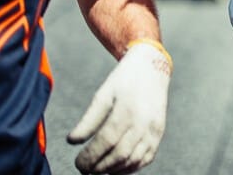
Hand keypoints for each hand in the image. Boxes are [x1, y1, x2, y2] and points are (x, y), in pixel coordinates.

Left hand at [67, 40, 170, 173]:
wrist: (153, 67)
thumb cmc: (125, 80)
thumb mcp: (103, 94)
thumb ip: (89, 119)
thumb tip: (72, 142)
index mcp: (128, 109)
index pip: (106, 141)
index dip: (90, 156)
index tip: (77, 163)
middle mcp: (144, 121)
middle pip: (120, 154)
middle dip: (99, 167)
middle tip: (84, 169)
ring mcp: (154, 129)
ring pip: (134, 160)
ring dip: (114, 169)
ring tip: (98, 169)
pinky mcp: (160, 133)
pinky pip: (147, 158)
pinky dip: (130, 167)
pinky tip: (116, 167)